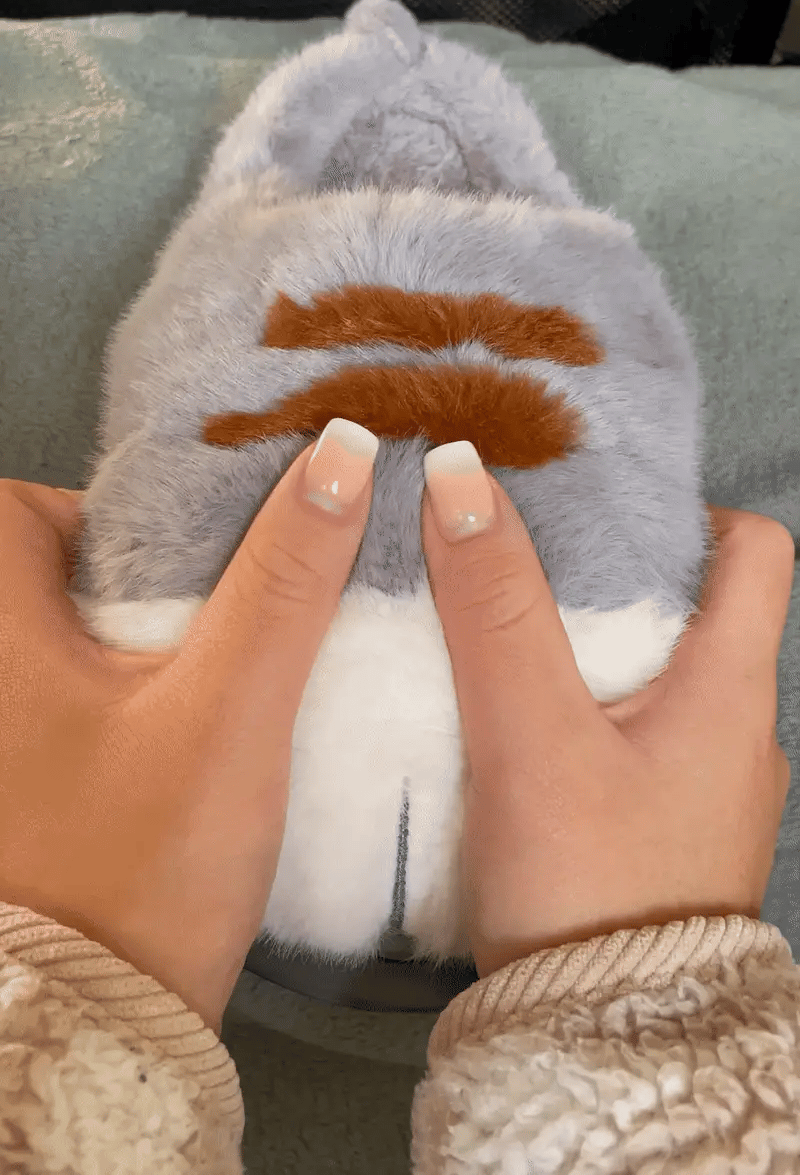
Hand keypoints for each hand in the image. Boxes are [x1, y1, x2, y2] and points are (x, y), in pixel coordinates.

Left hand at [0, 418, 377, 1034]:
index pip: (30, 510)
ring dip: (162, 635)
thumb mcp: (228, 711)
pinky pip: (96, 701)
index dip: (116, 511)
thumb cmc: (140, 870)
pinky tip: (218, 717)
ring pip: (87, 640)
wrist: (104, 1032)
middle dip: (156, 575)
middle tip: (234, 596)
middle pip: (64, 573)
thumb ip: (284, 582)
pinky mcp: (42, 785)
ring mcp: (13, 738)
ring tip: (243, 649)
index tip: (197, 541)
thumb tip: (340, 456)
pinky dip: (153, 692)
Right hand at [421, 441, 794, 979]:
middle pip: (694, 609)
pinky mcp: (662, 833)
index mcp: (733, 688)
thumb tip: (460, 472)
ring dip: (587, 648)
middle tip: (520, 563)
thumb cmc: (587, 884)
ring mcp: (705, 789)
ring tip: (501, 636)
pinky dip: (582, 713)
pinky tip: (512, 725)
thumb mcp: (531, 732)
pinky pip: (631, 740)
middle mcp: (738, 731)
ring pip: (654, 678)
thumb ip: (496, 607)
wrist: (597, 1045)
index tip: (599, 508)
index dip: (687, 511)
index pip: (755, 552)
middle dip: (609, 575)